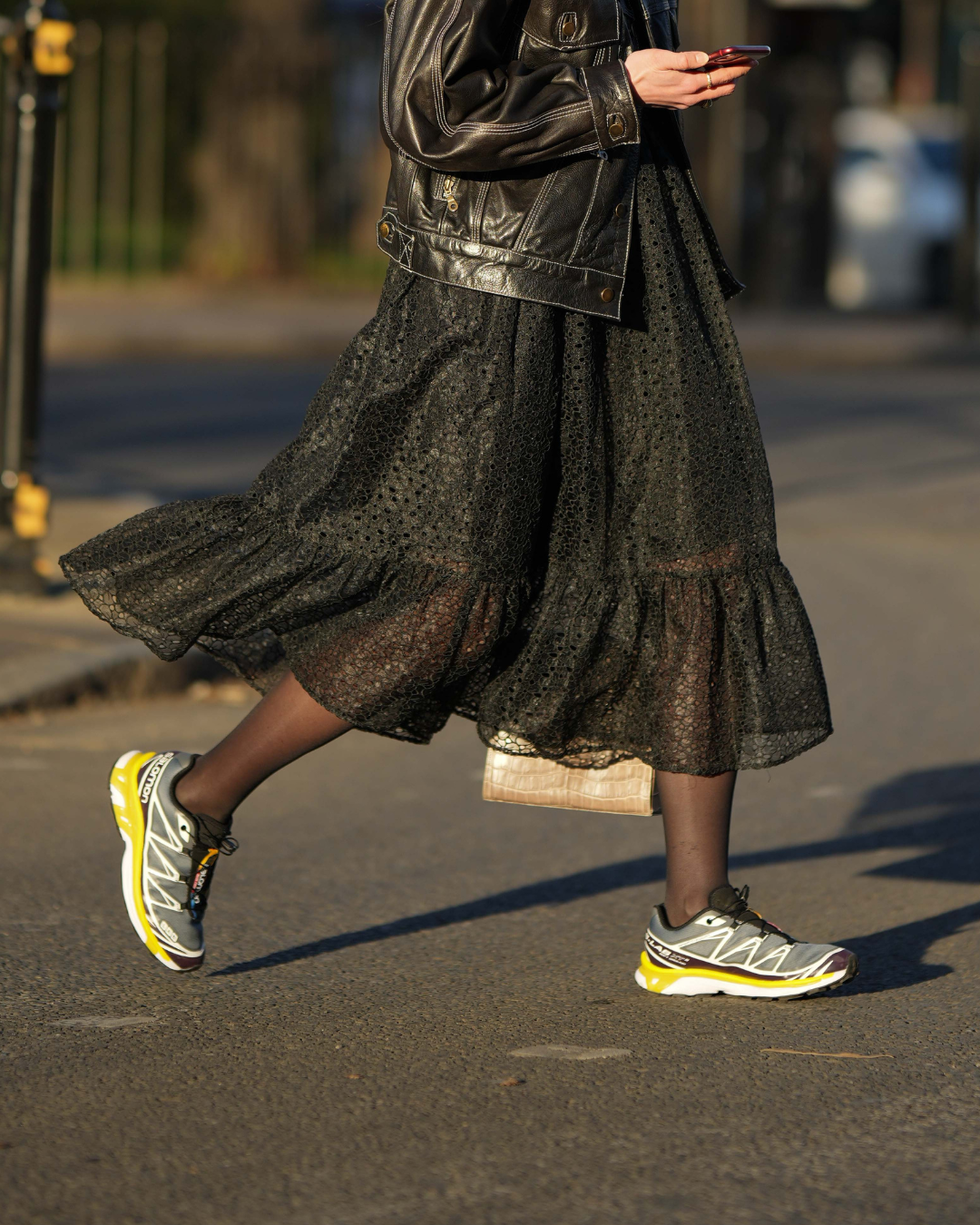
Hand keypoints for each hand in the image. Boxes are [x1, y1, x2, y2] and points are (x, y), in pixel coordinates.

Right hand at [623, 49, 753, 109]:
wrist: (623, 90)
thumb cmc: (639, 71)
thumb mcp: (661, 58)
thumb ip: (685, 59)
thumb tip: (705, 57)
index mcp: (686, 84)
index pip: (718, 76)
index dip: (735, 69)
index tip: (749, 63)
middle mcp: (687, 97)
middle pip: (718, 89)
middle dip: (734, 77)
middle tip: (747, 67)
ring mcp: (682, 102)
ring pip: (710, 95)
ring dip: (723, 85)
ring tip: (735, 74)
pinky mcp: (677, 103)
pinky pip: (700, 97)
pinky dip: (710, 89)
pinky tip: (713, 82)